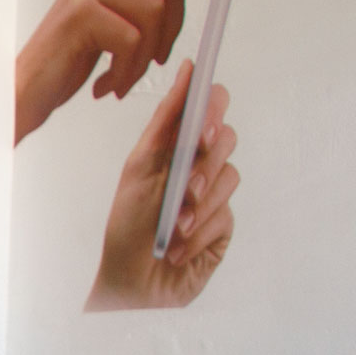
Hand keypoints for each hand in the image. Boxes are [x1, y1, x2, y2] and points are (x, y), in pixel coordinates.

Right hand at [17, 0, 184, 142]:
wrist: (31, 85)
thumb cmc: (70, 48)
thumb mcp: (113, 7)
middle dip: (174, 24)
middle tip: (156, 55)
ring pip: (155, 11)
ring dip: (147, 57)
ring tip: (127, 73)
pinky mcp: (81, 11)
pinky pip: (132, 40)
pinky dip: (127, 72)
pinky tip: (110, 83)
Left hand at [86, 56, 238, 310]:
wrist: (130, 284)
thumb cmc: (126, 227)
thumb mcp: (138, 169)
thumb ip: (164, 122)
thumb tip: (187, 71)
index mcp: (174, 148)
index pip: (206, 108)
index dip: (211, 104)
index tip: (203, 115)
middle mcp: (198, 166)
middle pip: (226, 137)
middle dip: (205, 159)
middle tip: (189, 181)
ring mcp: (213, 196)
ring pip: (229, 177)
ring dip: (199, 204)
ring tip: (175, 226)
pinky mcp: (223, 226)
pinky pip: (226, 216)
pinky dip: (199, 233)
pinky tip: (178, 249)